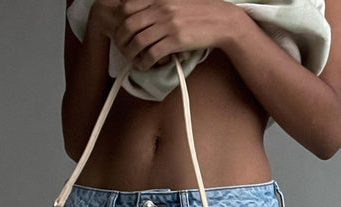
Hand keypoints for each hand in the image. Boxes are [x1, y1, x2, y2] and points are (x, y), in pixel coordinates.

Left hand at [92, 0, 233, 70]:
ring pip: (138, 41)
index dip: (120, 21)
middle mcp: (161, 8)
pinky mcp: (176, 40)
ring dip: (131, 54)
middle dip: (121, 40)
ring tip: (133, 60)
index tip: (121, 32)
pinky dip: (145, 62)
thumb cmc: (199, 13)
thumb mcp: (176, 2)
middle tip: (123, 49)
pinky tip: (145, 66)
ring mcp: (168, 24)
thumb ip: (159, 5)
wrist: (221, 20)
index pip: (128, 6)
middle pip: (129, 25)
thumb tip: (143, 14)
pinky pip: (152, 53)